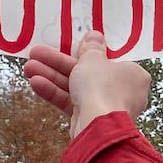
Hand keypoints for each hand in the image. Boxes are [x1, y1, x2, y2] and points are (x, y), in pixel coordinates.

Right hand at [24, 31, 151, 138]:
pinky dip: (56, 93)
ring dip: (52, 76)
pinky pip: (73, 103)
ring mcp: (108, 107)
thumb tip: (95, 35)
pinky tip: (35, 84)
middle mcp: (124, 91)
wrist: (98, 127)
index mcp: (134, 75)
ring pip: (77, 88)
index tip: (72, 45)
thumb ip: (91, 48)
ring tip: (28, 67)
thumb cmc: (102, 87)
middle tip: (37, 53)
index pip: (110, 60)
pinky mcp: (92, 120)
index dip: (90, 53)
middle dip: (59, 63)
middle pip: (88, 73)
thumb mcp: (93, 60)